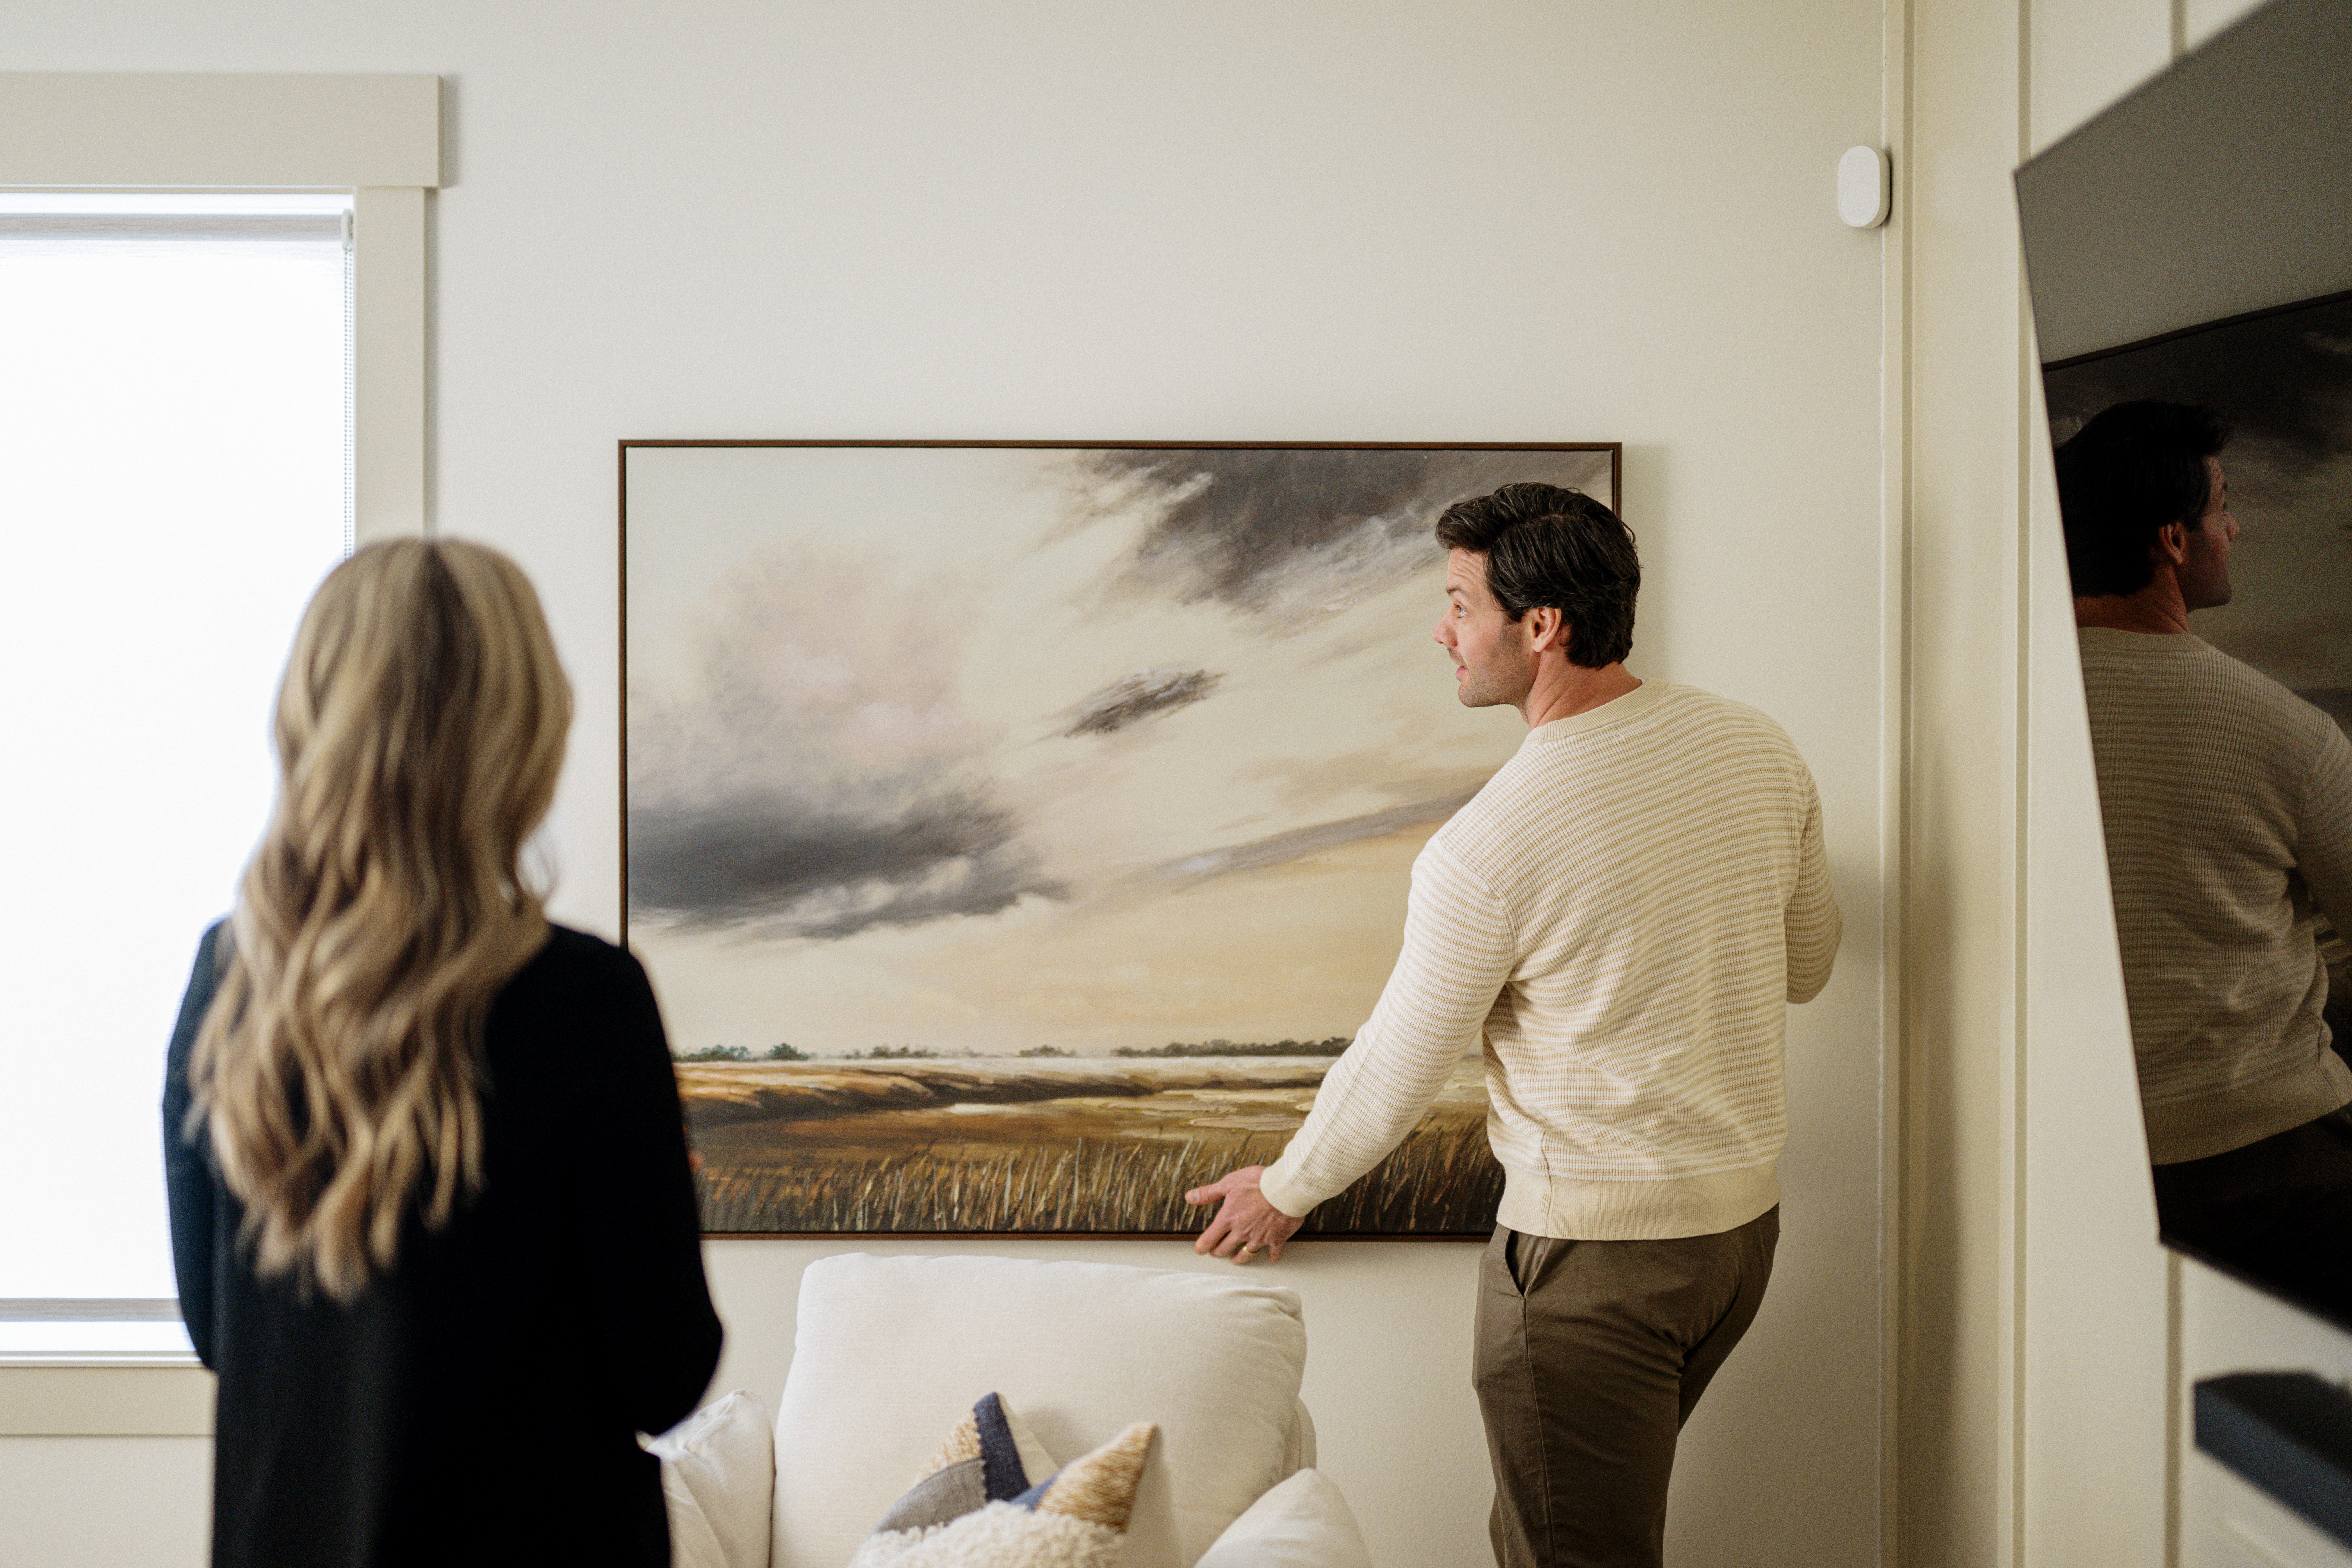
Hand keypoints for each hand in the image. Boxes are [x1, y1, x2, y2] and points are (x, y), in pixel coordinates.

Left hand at [1186, 1166, 1304, 1264]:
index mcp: (1229, 1218)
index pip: (1210, 1237)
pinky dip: (1272, 1256)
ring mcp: (1260, 1237)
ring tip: (1235, 1260)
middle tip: (1215, 1253)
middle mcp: (1242, 1231)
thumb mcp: (1229, 1182)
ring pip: (1246, 1255)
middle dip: (1218, 1252)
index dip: (1202, 1246)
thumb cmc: (1258, 1182)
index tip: (1199, 1250)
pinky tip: (1272, 1257)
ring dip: (1238, 1259)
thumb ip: (1209, 1193)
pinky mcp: (1277, 1239)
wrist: (1285, 1188)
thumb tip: (1189, 1197)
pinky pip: (1274, 1253)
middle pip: (1225, 1248)